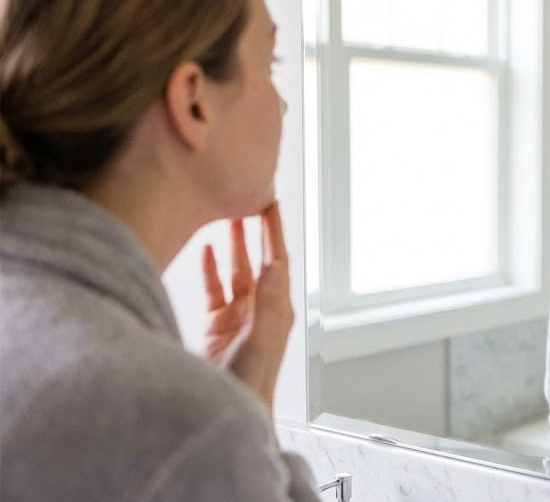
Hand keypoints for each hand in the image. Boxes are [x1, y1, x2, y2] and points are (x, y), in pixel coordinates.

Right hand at [202, 201, 293, 414]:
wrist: (228, 412)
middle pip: (258, 261)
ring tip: (225, 219)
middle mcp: (260, 310)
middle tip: (248, 201)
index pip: (277, 261)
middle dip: (254, 232)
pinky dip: (211, 270)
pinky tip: (206, 252)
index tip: (271, 204)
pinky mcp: (218, 326)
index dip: (274, 232)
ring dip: (232, 247)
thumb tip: (276, 265)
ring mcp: (238, 317)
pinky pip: (215, 290)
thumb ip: (267, 304)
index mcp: (276, 310)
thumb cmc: (249, 384)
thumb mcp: (259, 340)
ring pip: (235, 272)